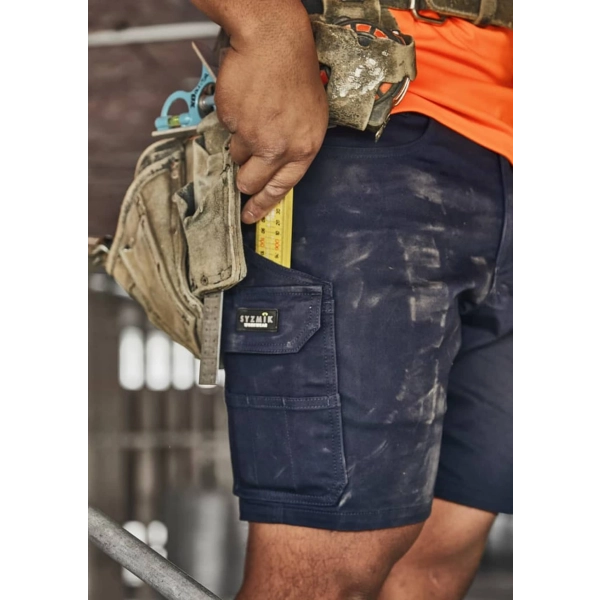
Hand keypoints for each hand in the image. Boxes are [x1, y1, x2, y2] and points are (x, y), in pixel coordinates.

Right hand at [214, 12, 328, 223]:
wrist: (275, 42)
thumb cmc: (296, 72)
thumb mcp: (311, 116)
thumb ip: (295, 146)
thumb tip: (278, 168)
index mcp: (304, 148)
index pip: (282, 188)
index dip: (263, 204)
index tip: (251, 215)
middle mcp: (280, 147)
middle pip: (251, 181)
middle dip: (245, 177)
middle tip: (243, 169)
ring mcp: (254, 136)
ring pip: (236, 154)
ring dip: (241, 140)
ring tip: (254, 114)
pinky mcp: (232, 121)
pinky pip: (227, 129)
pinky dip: (233, 117)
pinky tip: (246, 100)